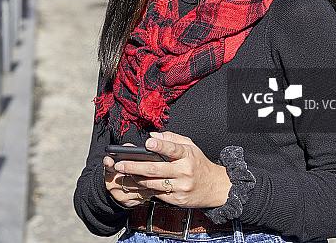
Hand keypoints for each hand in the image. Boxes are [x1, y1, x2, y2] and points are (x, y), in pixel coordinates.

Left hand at [111, 132, 230, 207]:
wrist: (216, 187)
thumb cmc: (199, 164)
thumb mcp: (191, 146)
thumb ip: (172, 139)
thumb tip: (152, 136)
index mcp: (187, 155)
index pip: (173, 149)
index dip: (160, 145)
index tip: (147, 143)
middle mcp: (184, 172)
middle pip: (155, 169)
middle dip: (134, 166)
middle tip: (120, 164)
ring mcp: (181, 187)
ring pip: (153, 183)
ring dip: (136, 178)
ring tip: (124, 173)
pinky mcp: (177, 200)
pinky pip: (157, 194)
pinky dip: (145, 188)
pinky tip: (136, 183)